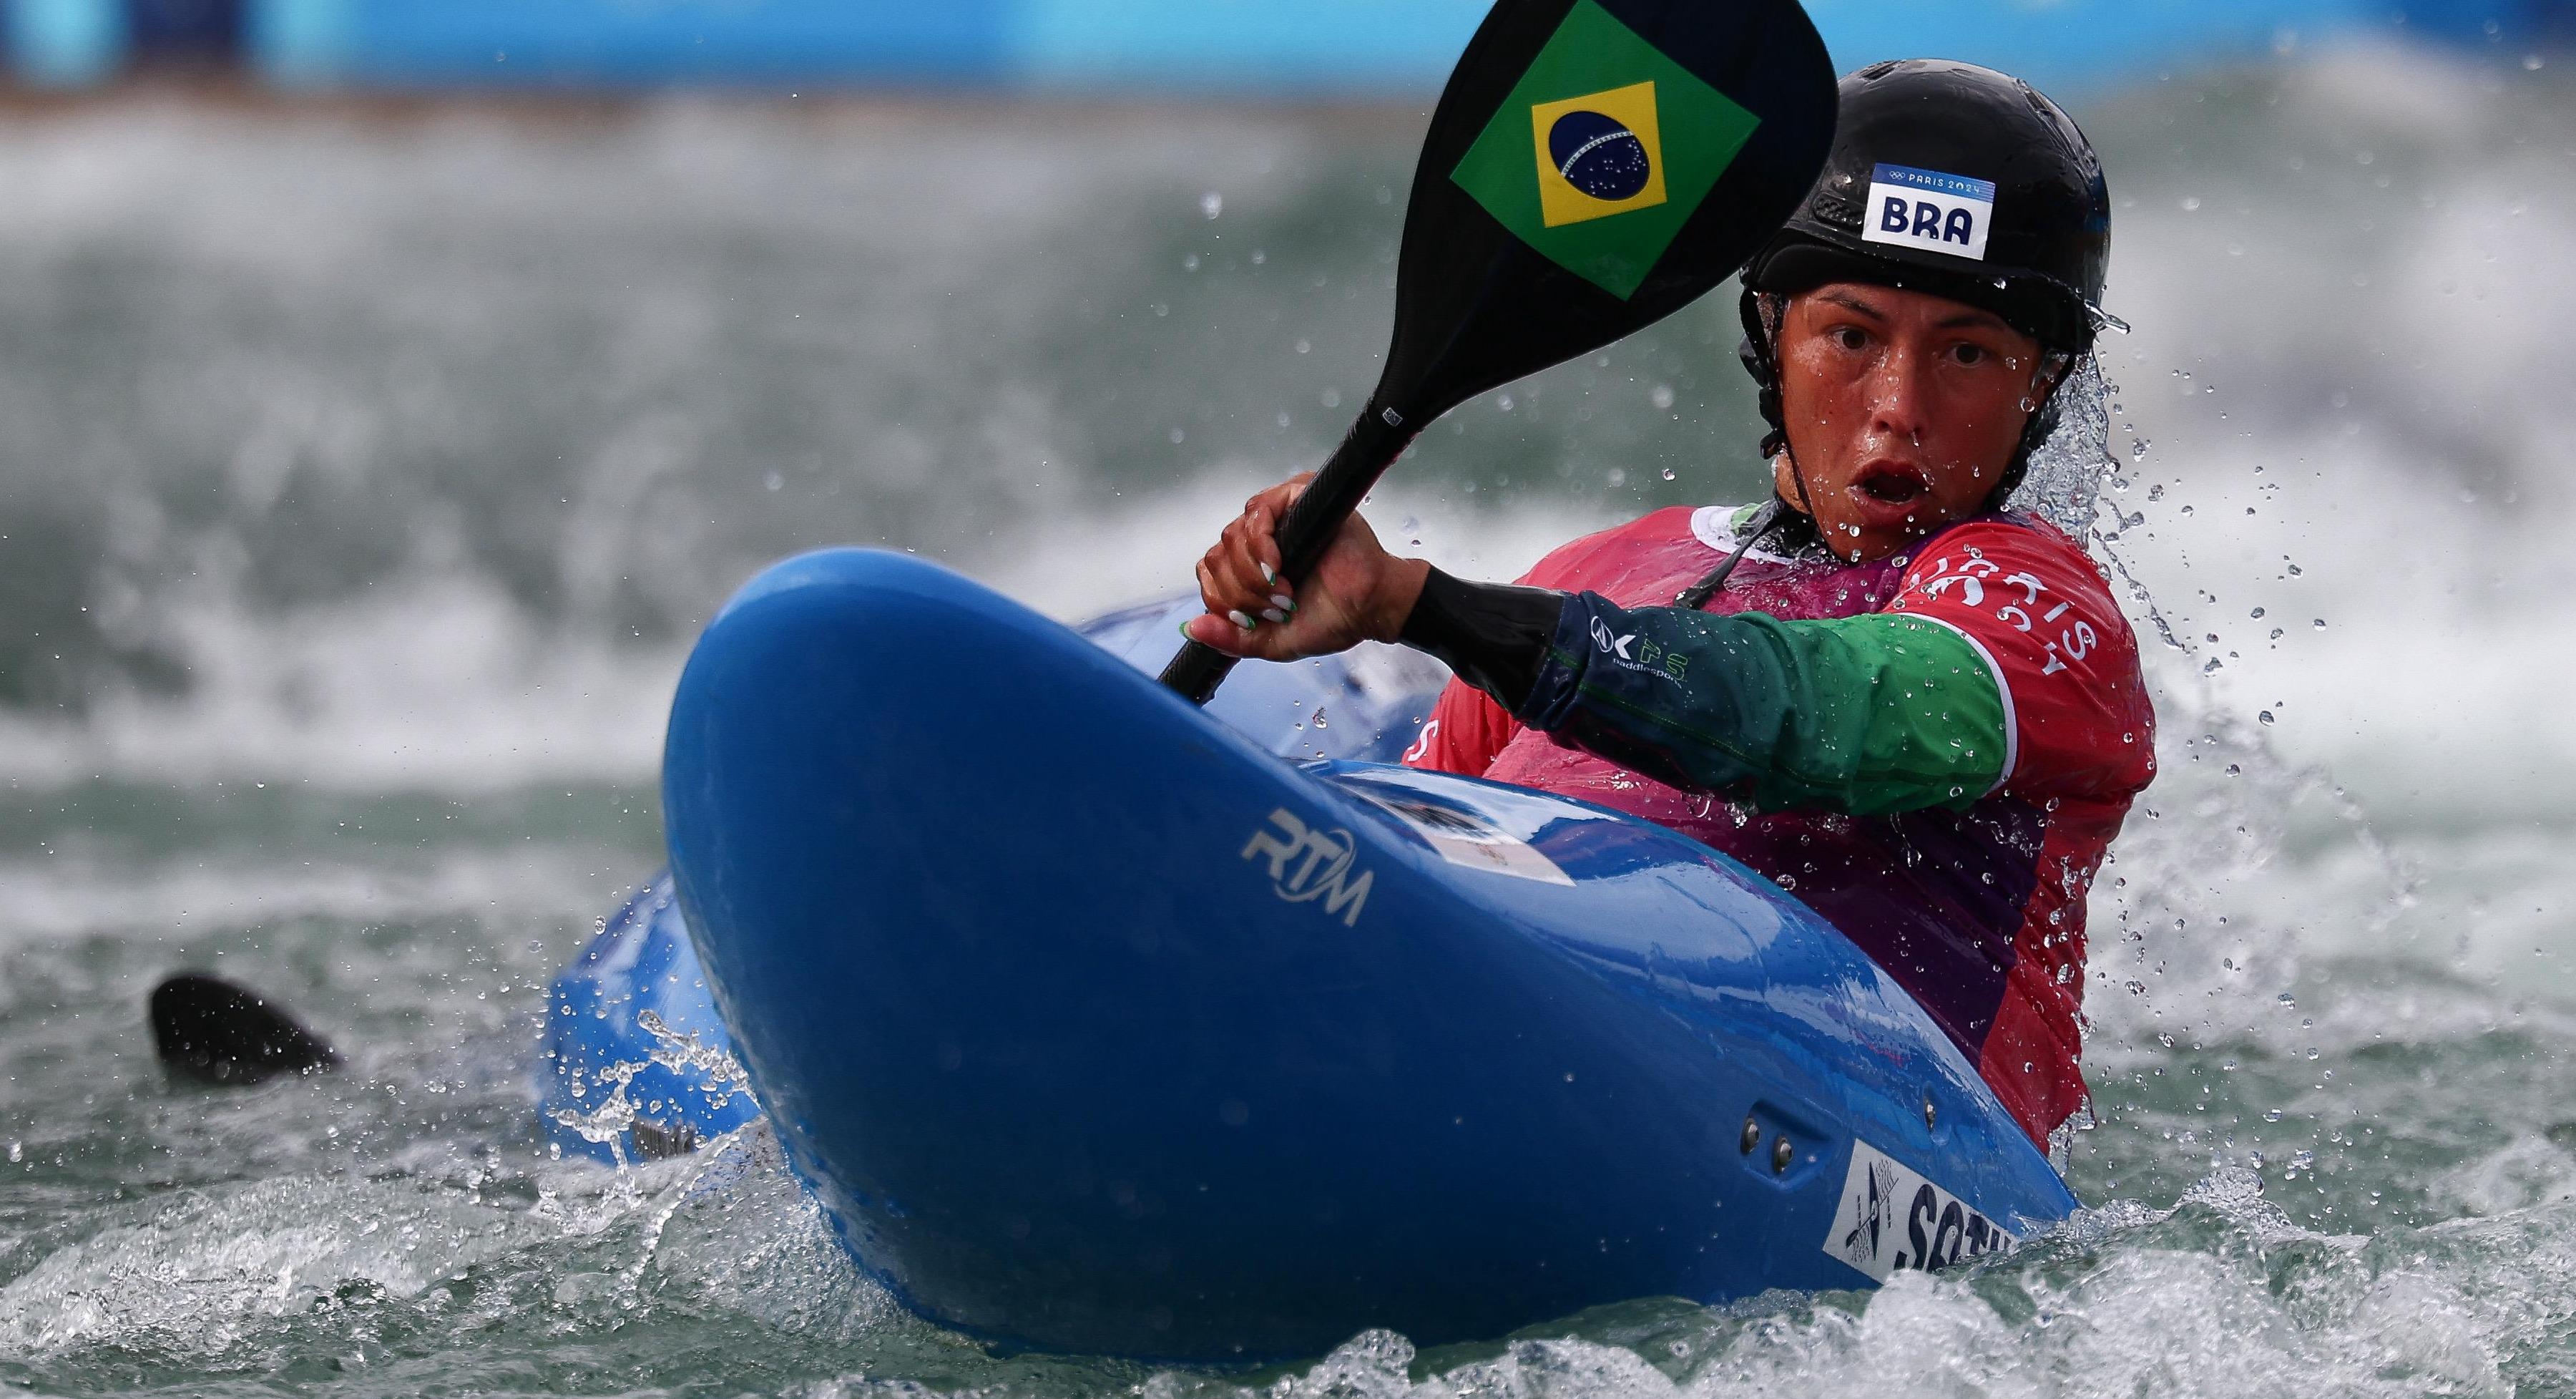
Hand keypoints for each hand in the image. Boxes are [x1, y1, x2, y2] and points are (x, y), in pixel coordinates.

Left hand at [1183, 474, 1429, 662]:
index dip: (1223, 599)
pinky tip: (1278, 566)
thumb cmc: (1331, 619)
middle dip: (1241, 592)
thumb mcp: (1271, 641)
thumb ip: (1231, 638)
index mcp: (1250, 568)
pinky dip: (1260, 543)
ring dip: (1251, 574)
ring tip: (1284, 591)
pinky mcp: (1295, 497)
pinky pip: (1257, 510)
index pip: (1209, 573)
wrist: (1371, 608)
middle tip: (1277, 607)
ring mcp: (1276, 517)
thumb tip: (1191, 628)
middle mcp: (1258, 539)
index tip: (1254, 619)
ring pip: (1231, 537)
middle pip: (1216, 556)